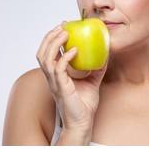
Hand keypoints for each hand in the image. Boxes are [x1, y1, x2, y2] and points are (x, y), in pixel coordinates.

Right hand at [36, 22, 107, 144]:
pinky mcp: (61, 87)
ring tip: (65, 33)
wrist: (83, 122)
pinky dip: (64, 58)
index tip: (63, 26)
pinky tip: (74, 51)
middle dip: (50, 36)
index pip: (48, 52)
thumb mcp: (93, 80)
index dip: (52, 38)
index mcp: (56, 74)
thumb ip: (97, 67)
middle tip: (62, 26)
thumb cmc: (85, 104)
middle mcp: (51, 77)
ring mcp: (54, 82)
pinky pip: (58, 69)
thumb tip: (106, 53)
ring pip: (45, 58)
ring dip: (54, 43)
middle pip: (42, 52)